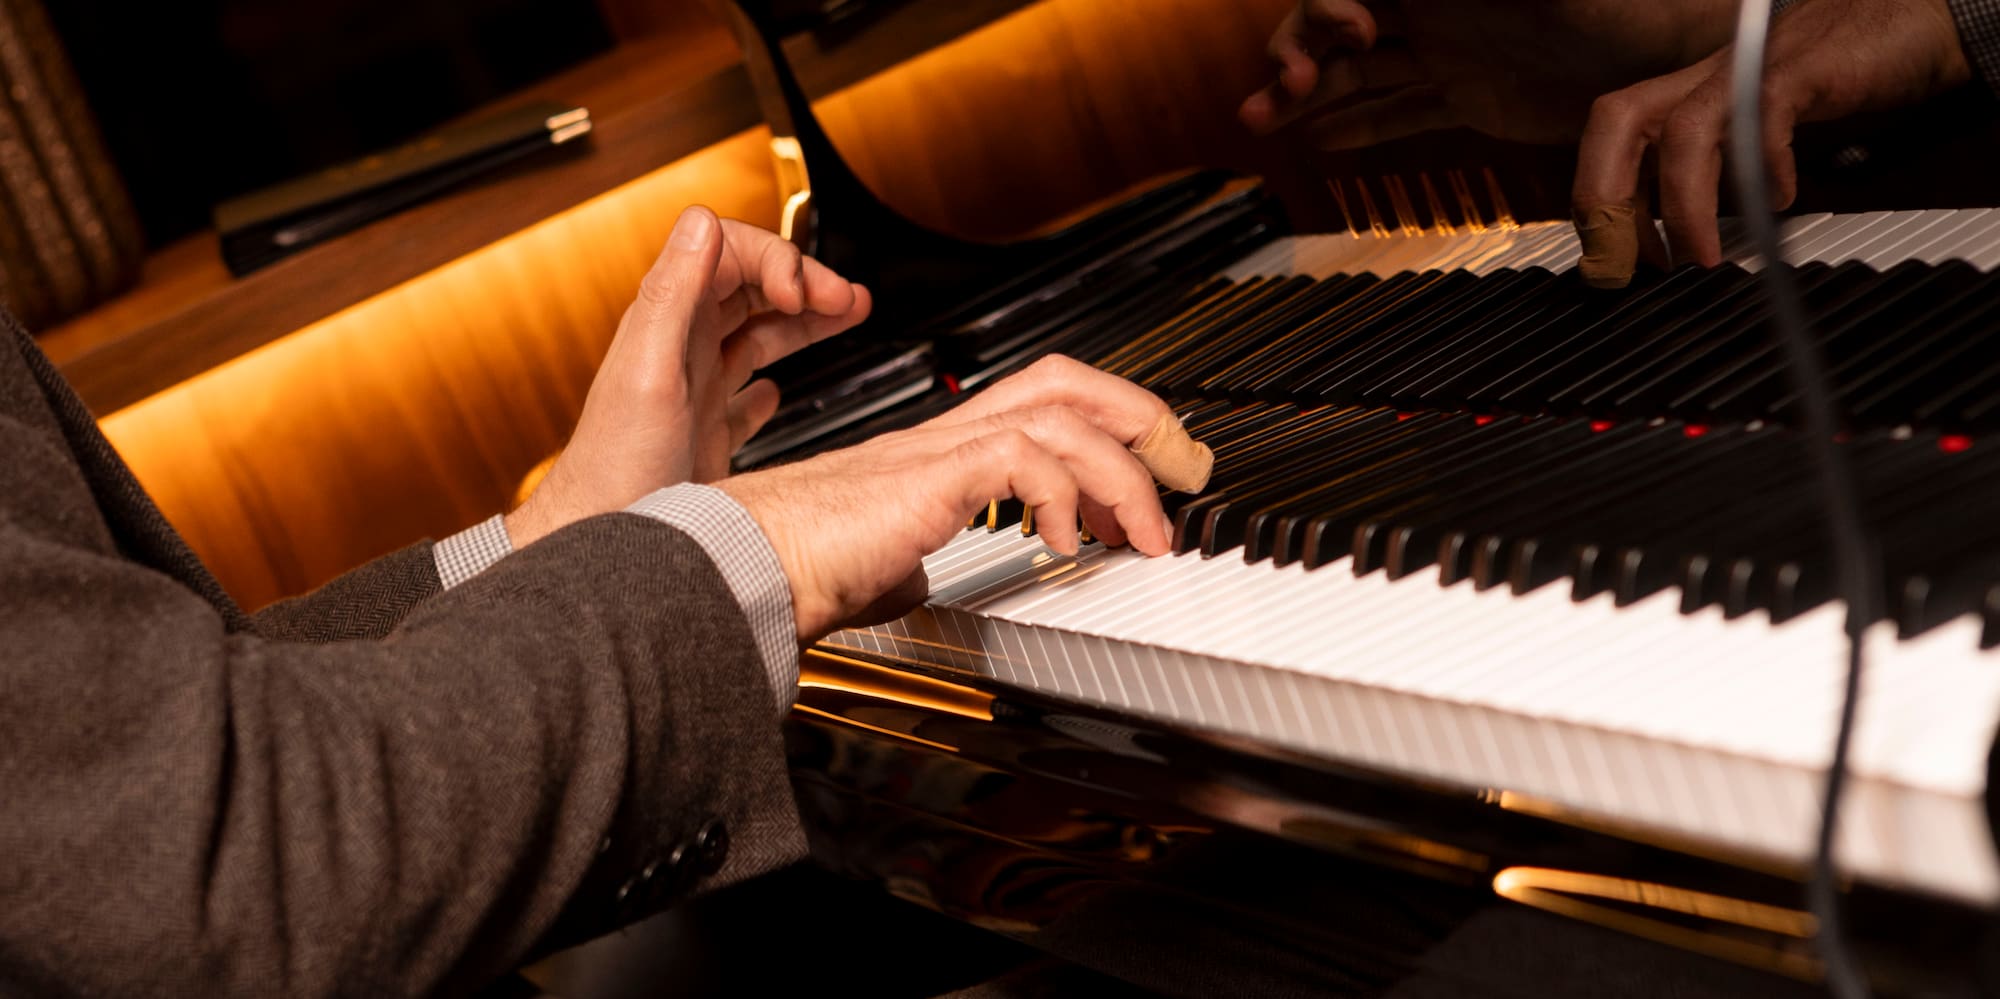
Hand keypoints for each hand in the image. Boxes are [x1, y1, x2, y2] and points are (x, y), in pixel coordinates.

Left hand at [507, 207, 871, 545]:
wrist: (601, 534)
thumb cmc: (616, 468)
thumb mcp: (648, 371)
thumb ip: (672, 293)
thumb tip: (702, 222)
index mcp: (668, 322)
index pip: (729, 254)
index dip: (775, 261)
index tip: (803, 294)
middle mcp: (682, 348)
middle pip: (750, 289)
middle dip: (804, 284)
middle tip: (848, 300)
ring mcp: (696, 389)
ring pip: (757, 334)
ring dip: (803, 322)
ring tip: (848, 317)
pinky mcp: (706, 432)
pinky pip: (746, 396)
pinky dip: (771, 386)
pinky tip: (780, 392)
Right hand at [719, 356, 1182, 640]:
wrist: (736, 572)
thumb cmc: (784, 571)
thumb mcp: (875, 572)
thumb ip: (908, 564)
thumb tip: (920, 581)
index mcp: (930, 457)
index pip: (1034, 406)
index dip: (1102, 430)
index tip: (1143, 485)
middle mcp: (938, 438)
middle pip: (1061, 379)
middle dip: (1139, 417)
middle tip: (1184, 468)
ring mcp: (934, 449)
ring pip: (1060, 409)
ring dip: (1124, 469)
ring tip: (1148, 530)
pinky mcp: (929, 473)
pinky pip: (1026, 453)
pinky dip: (1065, 493)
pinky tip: (1065, 541)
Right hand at [1238, 0, 1734, 148]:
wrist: (1677, 51)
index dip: (1326, 6)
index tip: (1348, 33)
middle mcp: (1433, 6)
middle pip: (1334, 26)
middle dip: (1296, 52)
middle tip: (1284, 91)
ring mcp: (1448, 52)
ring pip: (1352, 72)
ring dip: (1300, 94)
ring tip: (1259, 120)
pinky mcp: (1469, 98)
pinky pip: (1396, 112)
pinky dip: (1352, 126)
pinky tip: (1314, 139)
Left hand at [1571, 0, 1972, 286]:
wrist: (1914, 18)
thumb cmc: (1839, 72)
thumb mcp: (1759, 126)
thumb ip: (1718, 169)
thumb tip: (1680, 238)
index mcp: (1687, 92)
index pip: (1610, 141)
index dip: (1601, 204)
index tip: (1620, 262)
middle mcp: (1705, 77)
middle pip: (1619, 121)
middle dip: (1605, 198)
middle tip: (1624, 265)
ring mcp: (1750, 69)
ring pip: (1682, 129)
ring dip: (1681, 205)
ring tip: (1699, 257)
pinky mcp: (1802, 69)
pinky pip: (1763, 119)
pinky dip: (1763, 168)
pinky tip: (1780, 200)